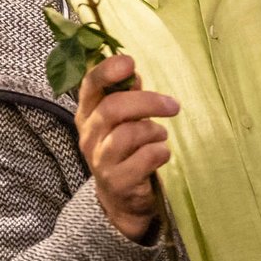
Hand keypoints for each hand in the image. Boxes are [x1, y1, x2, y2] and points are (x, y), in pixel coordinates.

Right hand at [76, 54, 178, 241]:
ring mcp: (100, 160)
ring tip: (160, 136)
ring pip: (129, 134)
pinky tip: (160, 154)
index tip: (130, 62)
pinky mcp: (117, 181)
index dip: (107, 71)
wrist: (121, 198)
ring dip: (154, 131)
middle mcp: (89, 135)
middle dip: (147, 102)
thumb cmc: (125, 148)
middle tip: (173, 106)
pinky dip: (160, 152)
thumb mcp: (123, 118)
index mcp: (88, 113)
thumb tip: (133, 73)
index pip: (89, 85)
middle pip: (113, 108)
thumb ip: (126, 94)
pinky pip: (145, 158)